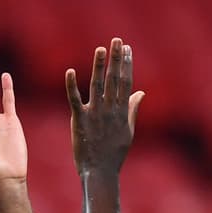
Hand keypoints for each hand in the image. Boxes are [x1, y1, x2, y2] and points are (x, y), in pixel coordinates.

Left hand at [65, 37, 144, 175]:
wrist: (100, 172)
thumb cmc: (114, 153)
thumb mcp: (128, 131)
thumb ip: (132, 109)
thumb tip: (140, 92)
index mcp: (122, 112)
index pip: (125, 83)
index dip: (126, 65)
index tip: (127, 48)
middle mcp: (110, 111)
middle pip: (114, 80)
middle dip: (116, 59)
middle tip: (117, 40)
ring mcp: (95, 114)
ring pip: (97, 86)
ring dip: (99, 66)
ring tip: (101, 49)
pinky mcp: (79, 120)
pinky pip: (74, 100)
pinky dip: (72, 86)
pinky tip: (71, 71)